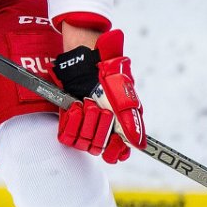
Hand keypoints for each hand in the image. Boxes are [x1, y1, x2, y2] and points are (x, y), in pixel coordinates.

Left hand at [51, 28, 144, 161]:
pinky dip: (70, 123)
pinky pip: (67, 136)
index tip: (115, 141)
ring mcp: (86, 124)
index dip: (117, 151)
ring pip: (84, 143)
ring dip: (85, 123)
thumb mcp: (121, 87)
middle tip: (99, 109)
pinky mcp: (69, 120)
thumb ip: (129, 115)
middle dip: (100, 130)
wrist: (81, 54)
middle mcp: (104, 126)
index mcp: (121, 121)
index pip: (121, 152)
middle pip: (102, 148)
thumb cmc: (106, 67)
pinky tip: (74, 107)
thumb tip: (139, 142)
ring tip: (86, 103)